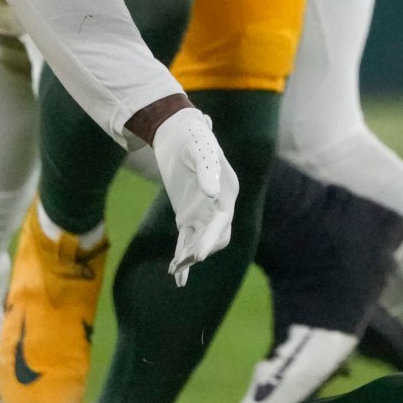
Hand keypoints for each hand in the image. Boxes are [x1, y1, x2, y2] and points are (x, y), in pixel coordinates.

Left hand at [150, 107, 234, 284]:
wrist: (176, 130)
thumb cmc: (192, 136)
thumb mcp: (200, 148)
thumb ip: (208, 169)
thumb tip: (213, 194)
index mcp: (227, 191)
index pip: (223, 221)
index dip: (212, 239)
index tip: (200, 256)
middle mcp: (219, 204)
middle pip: (217, 237)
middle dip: (201, 251)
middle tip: (182, 264)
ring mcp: (203, 211)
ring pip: (200, 242)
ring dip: (190, 257)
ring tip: (175, 270)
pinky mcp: (188, 215)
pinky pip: (187, 241)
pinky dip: (182, 255)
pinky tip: (174, 271)